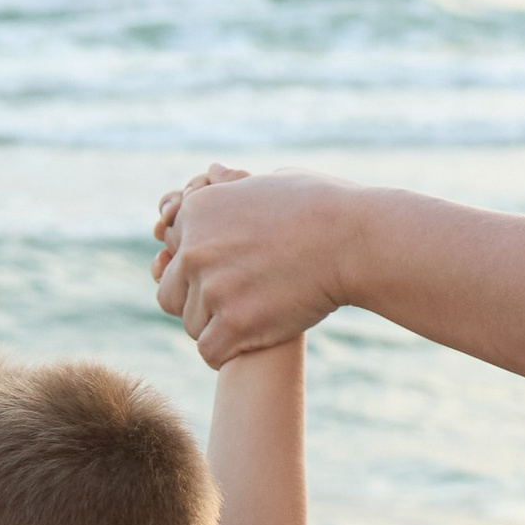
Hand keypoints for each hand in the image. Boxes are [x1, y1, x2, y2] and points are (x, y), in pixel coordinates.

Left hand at [154, 169, 357, 366]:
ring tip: (252, 320)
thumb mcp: (272, 181)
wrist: (353, 240)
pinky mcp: (235, 323)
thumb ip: (234, 186)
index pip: (173, 254)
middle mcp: (195, 249)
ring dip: (218, 328)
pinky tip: (249, 343)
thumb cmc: (324, 206)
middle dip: (199, 302)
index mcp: (197, 212)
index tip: (227, 274)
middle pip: (172, 293)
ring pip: (193, 325)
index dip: (199, 268)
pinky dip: (228, 352)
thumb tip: (214, 172)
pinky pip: (210, 351)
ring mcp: (212, 288)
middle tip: (235, 304)